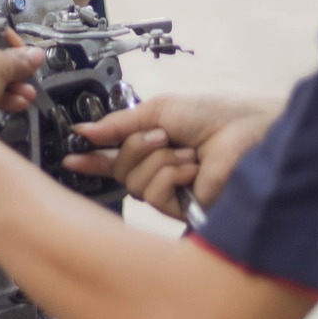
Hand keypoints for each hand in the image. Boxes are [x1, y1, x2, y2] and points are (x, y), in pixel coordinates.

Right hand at [64, 94, 280, 219]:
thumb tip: (85, 131)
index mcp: (152, 144)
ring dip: (158, 160)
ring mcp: (170, 190)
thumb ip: (119, 123)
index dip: (91, 159)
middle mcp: (158, 169)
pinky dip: (170, 175)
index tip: (72, 157)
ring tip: (185, 151)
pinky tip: (191, 168)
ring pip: (134, 183)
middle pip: (119, 169)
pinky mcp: (181, 208)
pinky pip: (153, 196)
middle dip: (135, 147)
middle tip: (160, 135)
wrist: (245, 132)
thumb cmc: (214, 116)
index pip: (113, 157)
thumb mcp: (159, 110)